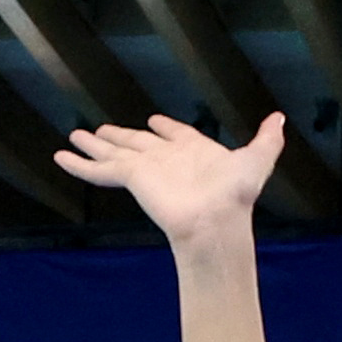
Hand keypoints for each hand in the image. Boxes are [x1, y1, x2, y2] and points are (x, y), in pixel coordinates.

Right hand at [55, 113, 283, 246]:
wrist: (216, 221)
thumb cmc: (236, 195)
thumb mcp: (257, 161)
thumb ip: (267, 140)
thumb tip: (280, 119)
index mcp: (194, 151)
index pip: (176, 135)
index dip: (165, 128)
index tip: (154, 122)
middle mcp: (167, 159)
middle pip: (137, 142)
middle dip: (120, 136)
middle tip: (102, 130)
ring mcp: (146, 169)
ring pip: (113, 152)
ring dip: (94, 145)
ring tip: (76, 136)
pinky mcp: (131, 179)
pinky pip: (99, 170)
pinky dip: (78, 165)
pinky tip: (60, 156)